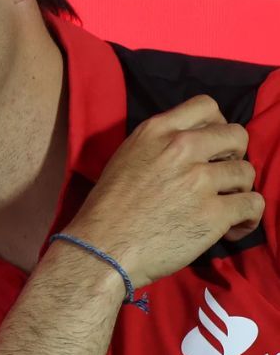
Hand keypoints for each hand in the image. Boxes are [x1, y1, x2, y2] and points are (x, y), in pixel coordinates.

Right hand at [66, 95, 263, 287]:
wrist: (102, 248)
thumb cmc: (108, 208)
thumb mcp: (125, 158)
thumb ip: (159, 145)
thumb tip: (193, 147)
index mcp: (156, 132)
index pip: (206, 105)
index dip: (216, 125)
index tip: (210, 146)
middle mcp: (180, 149)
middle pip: (237, 135)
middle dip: (234, 156)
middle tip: (220, 177)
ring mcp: (199, 180)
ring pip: (247, 172)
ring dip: (239, 190)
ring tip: (224, 206)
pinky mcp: (214, 214)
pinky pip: (253, 204)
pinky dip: (248, 217)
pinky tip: (233, 226)